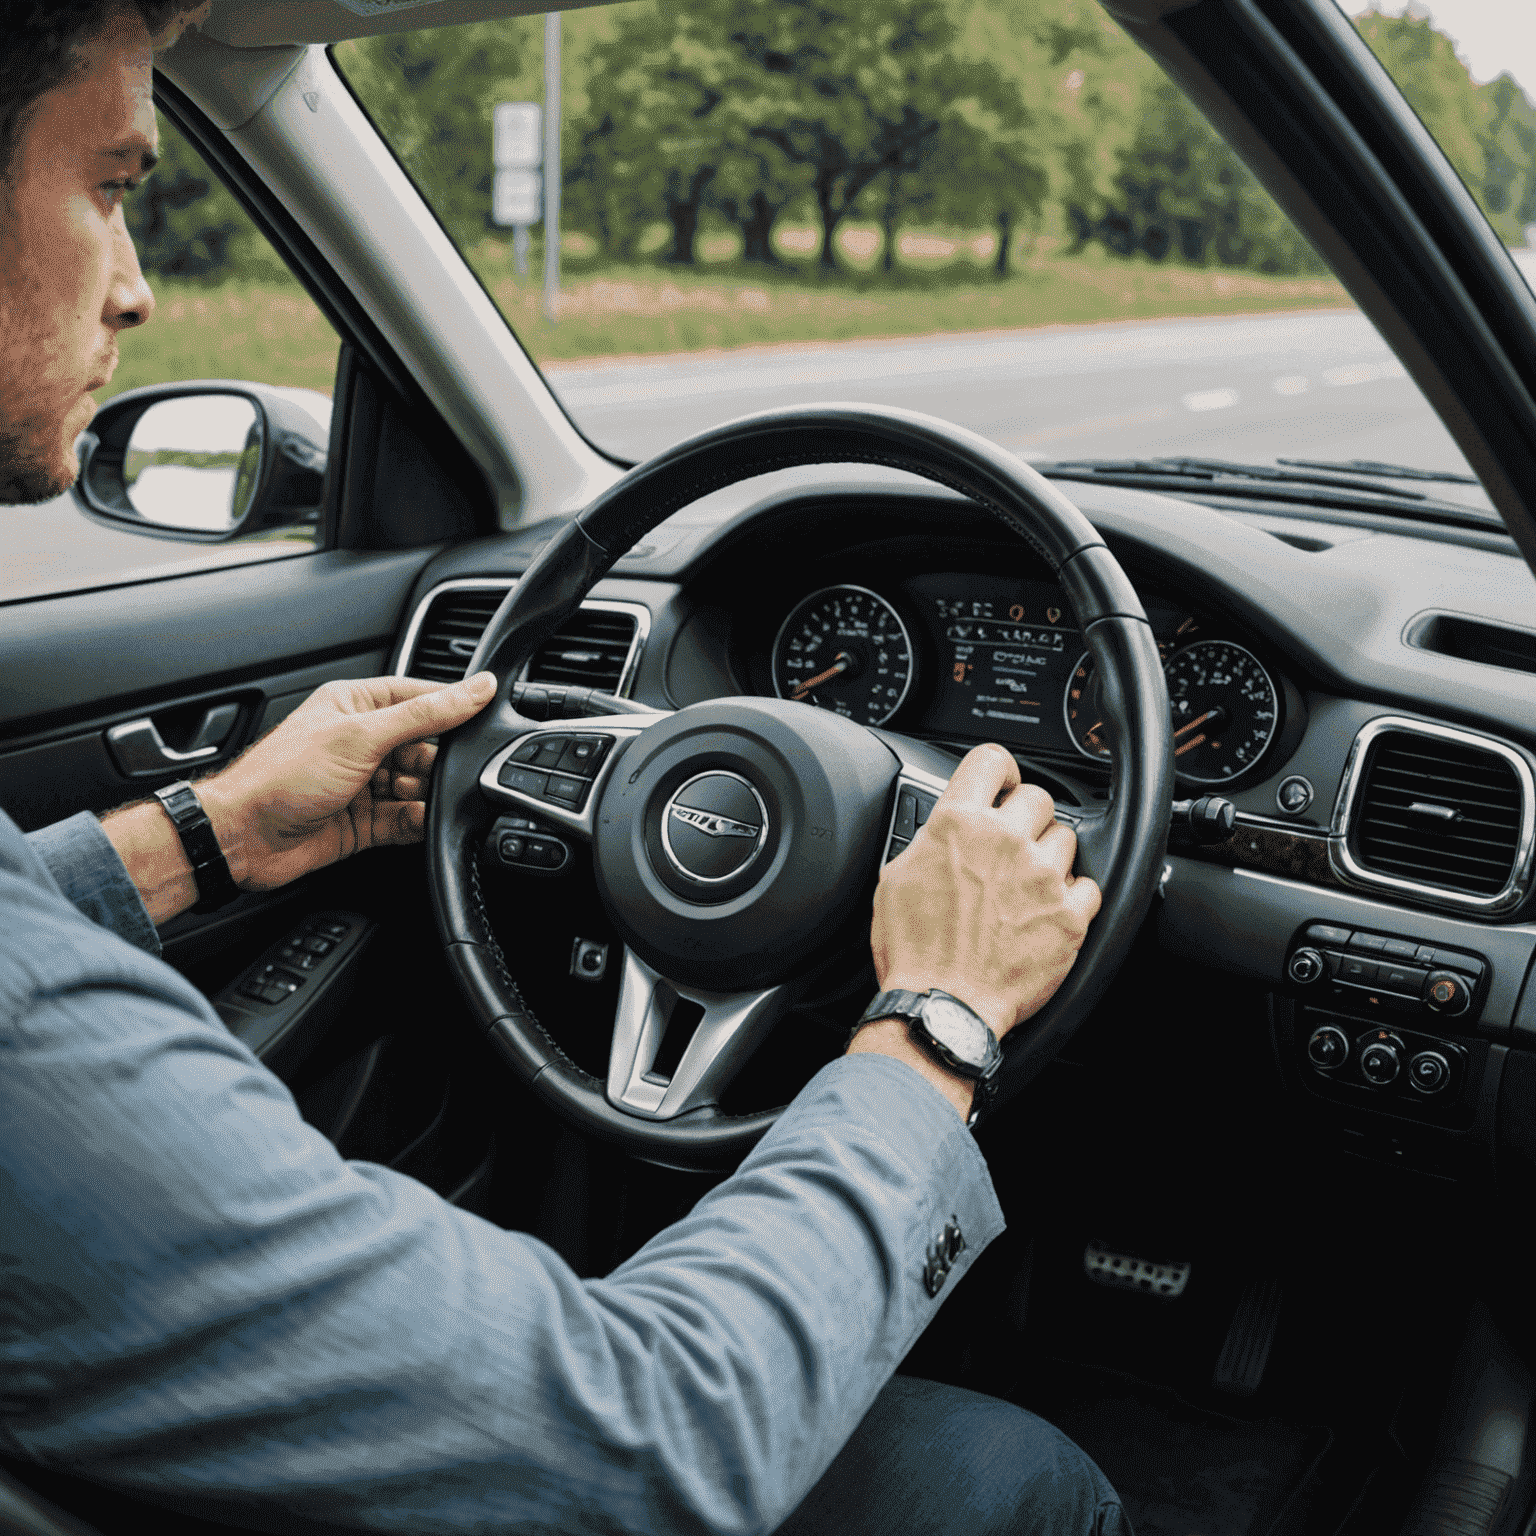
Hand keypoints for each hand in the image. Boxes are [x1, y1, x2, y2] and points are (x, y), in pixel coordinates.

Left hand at [198, 673, 496, 890]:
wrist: (243, 837)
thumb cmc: (281, 776)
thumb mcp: (362, 735)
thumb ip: (425, 714)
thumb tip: (475, 689)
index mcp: (357, 704)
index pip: (423, 696)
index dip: (454, 707)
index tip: (487, 718)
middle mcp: (362, 741)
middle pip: (427, 746)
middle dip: (439, 763)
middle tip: (441, 773)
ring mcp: (365, 783)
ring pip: (420, 786)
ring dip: (428, 796)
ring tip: (420, 801)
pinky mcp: (366, 820)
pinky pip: (408, 819)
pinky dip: (418, 822)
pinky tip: (418, 822)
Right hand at [868, 743, 1101, 1040]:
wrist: (942, 1007)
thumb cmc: (913, 952)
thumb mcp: (895, 879)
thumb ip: (930, 841)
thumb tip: (943, 830)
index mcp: (958, 825)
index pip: (991, 760)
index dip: (999, 771)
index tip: (1001, 786)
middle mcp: (1005, 842)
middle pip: (1038, 797)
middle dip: (1025, 818)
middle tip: (1010, 845)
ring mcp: (1042, 878)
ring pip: (1066, 838)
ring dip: (1049, 856)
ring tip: (1026, 884)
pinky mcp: (1070, 916)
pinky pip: (1089, 886)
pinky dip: (1072, 896)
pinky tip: (1048, 909)